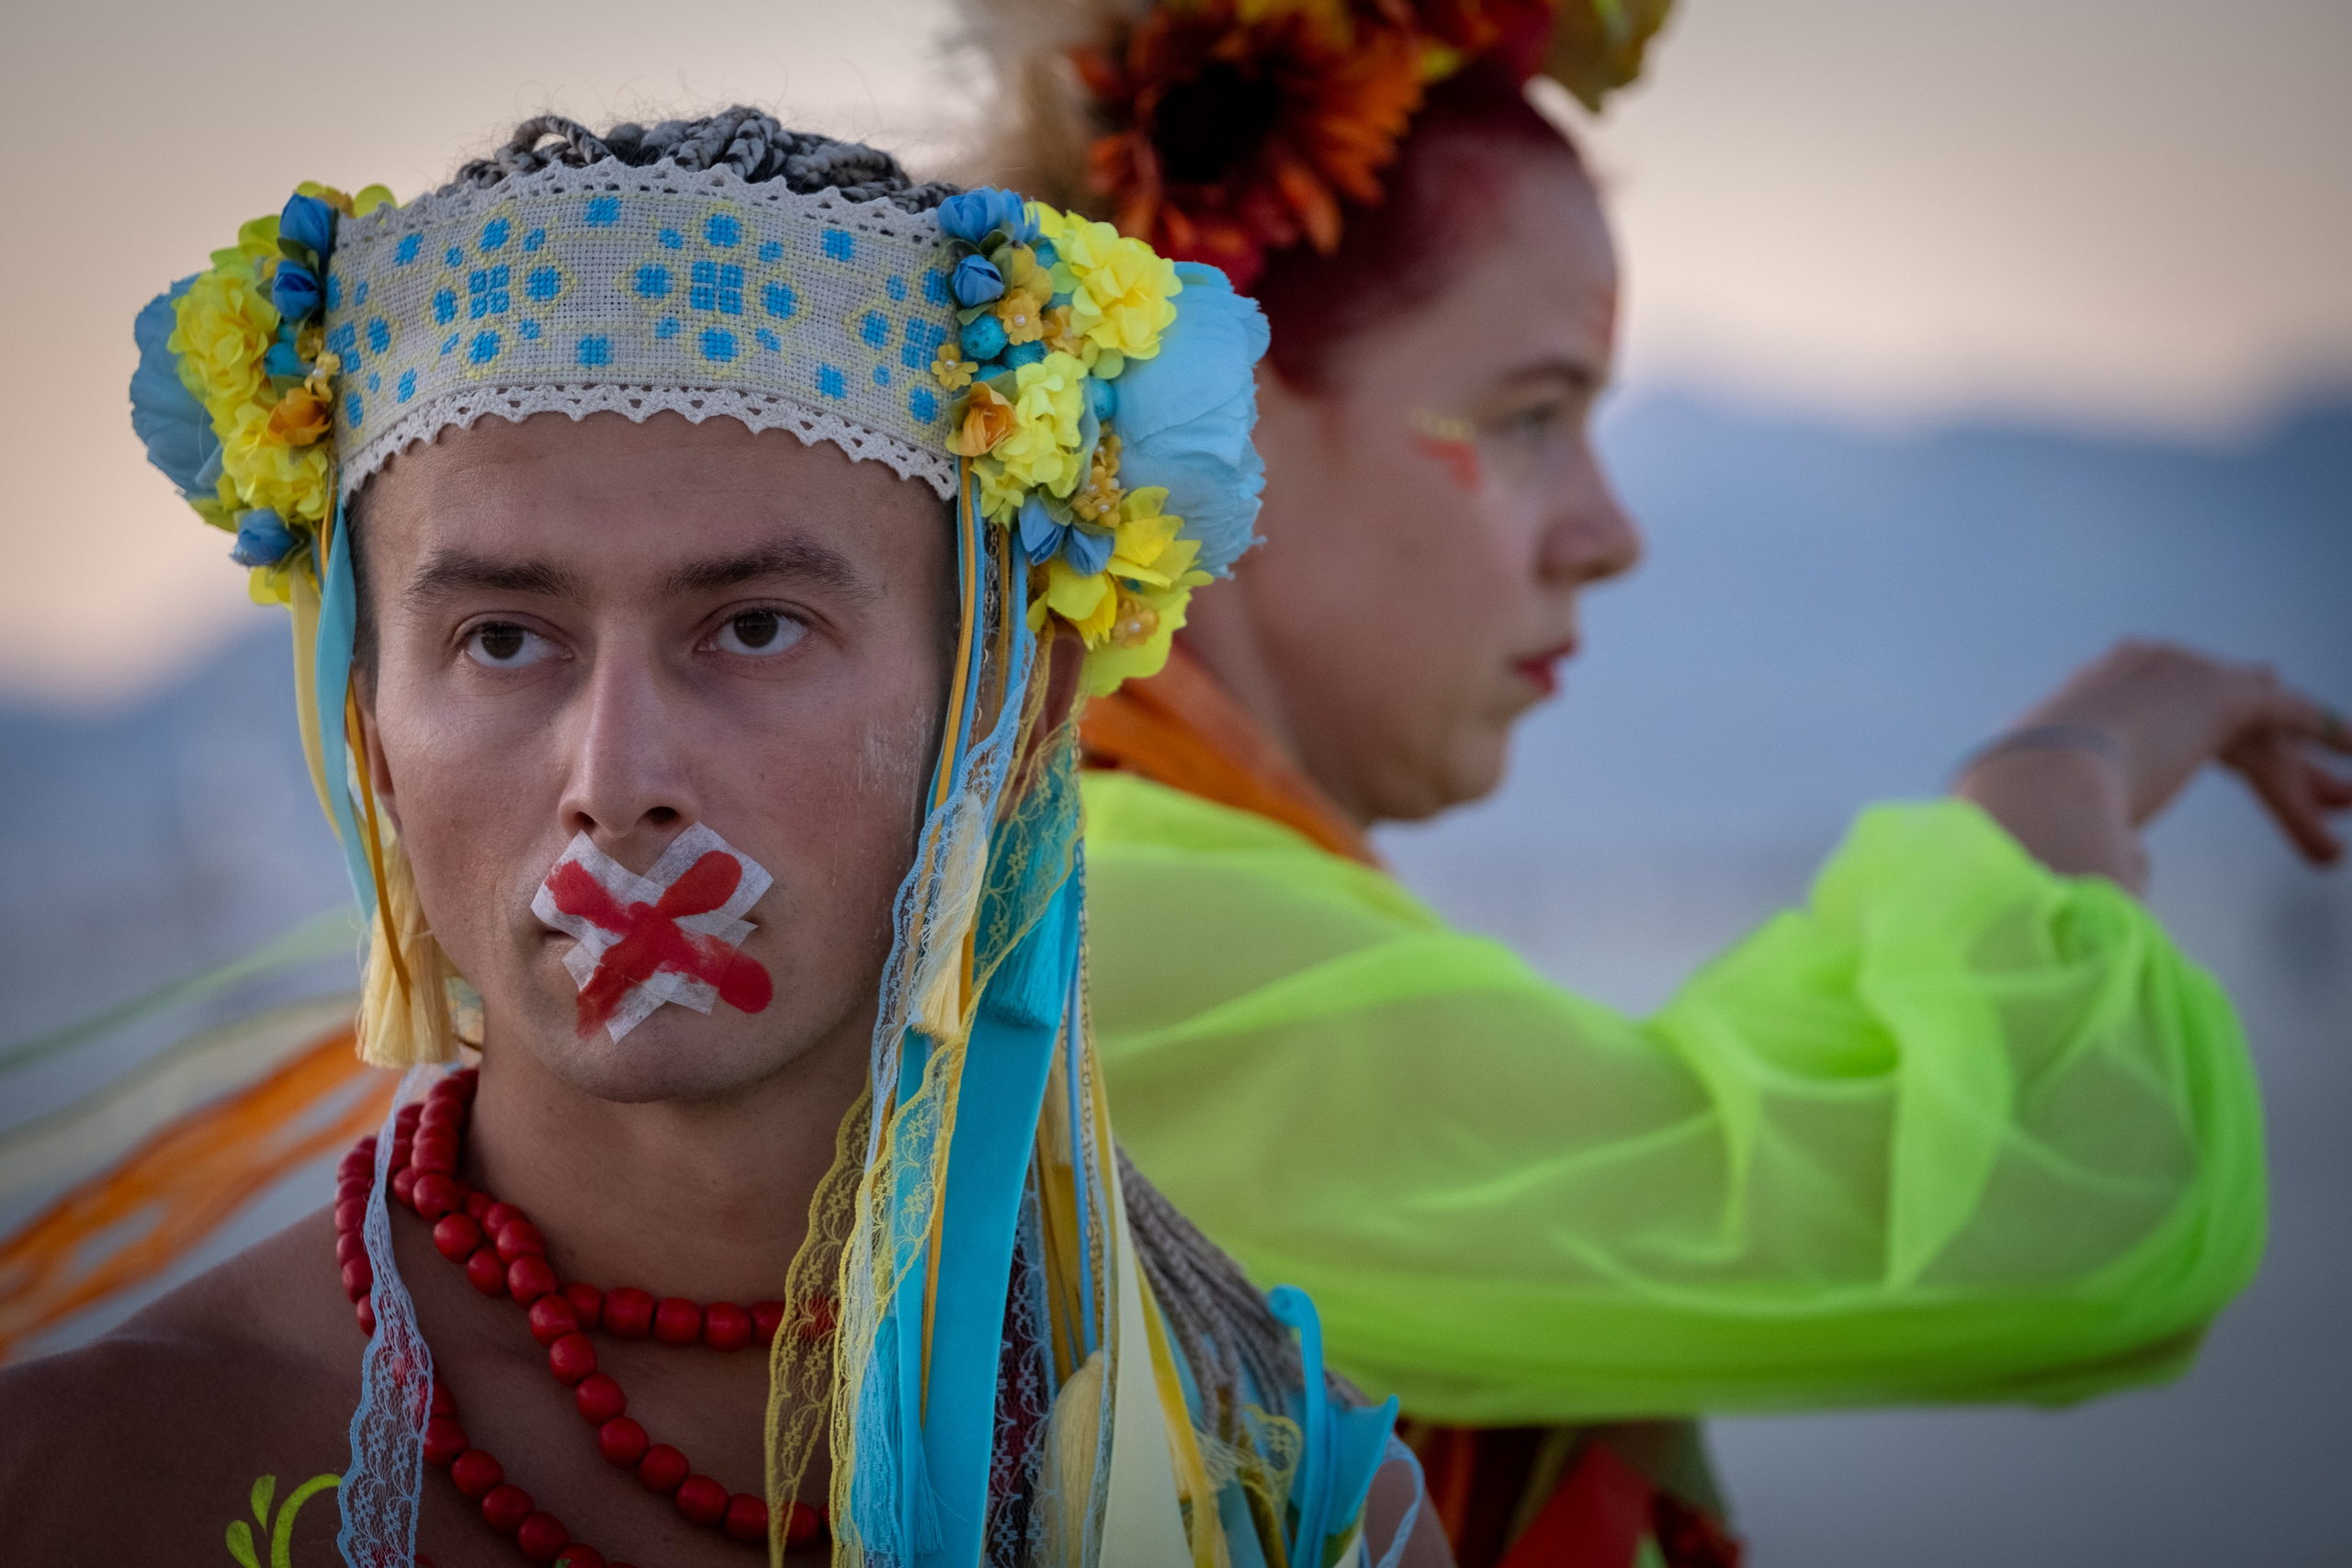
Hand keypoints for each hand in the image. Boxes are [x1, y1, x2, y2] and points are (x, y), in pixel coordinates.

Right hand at [1956, 640, 2351, 885]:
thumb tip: (2137, 867)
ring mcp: (2178, 676)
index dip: (2199, 751)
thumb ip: (2095, 825)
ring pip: (2253, 734)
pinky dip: (2322, 729)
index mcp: (2087, 698)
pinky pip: (2284, 712)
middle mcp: (2135, 671)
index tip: (2229, 772)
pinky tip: (2350, 749)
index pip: (2162, 721)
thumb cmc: (2021, 816)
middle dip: (2273, 765)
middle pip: (2220, 722)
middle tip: (2318, 799)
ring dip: (2301, 778)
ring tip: (2344, 807)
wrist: (2032, 789)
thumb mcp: (2049, 812)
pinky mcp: (2219, 694)